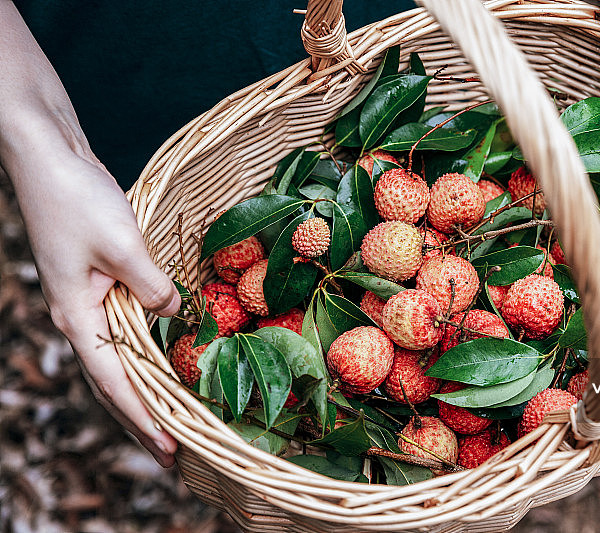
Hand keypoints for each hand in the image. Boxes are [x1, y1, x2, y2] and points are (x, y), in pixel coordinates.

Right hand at [4, 133, 180, 466]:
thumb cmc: (76, 199)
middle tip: (173, 453)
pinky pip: (121, 332)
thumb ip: (153, 287)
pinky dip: (140, 355)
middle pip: (112, 382)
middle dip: (141, 419)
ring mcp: (84, 301)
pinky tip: (158, 362)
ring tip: (169, 421)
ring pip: (117, 360)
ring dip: (143, 392)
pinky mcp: (95, 283)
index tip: (169, 448)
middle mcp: (78, 317)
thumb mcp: (124, 245)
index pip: (114, 382)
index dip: (143, 416)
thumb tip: (175, 312)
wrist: (47, 157)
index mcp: (77, 317)